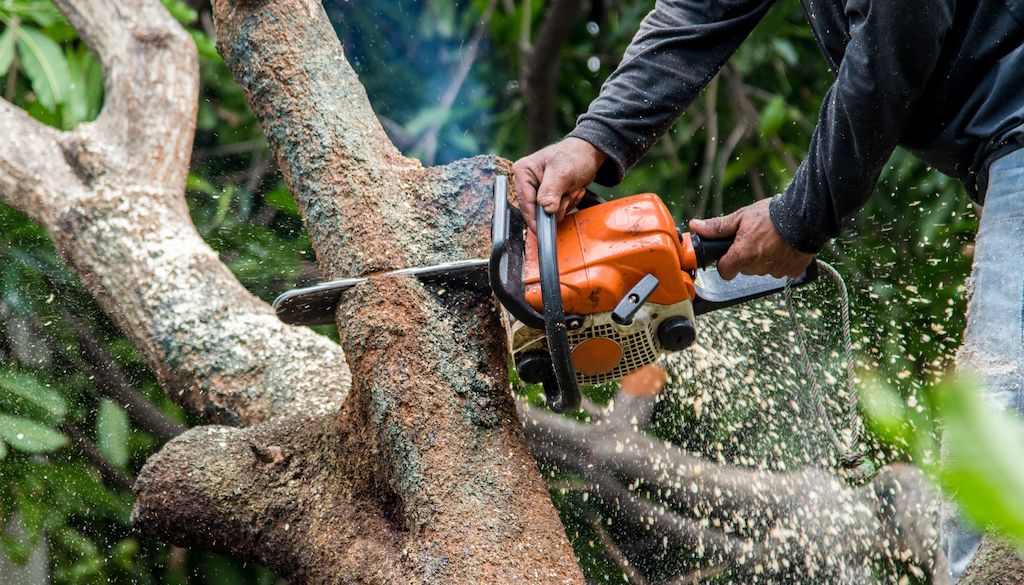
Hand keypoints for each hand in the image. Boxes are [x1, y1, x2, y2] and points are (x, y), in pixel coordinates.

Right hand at [512, 137, 606, 231]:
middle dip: (556, 206)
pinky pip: (555, 212)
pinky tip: (572, 192)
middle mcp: (526, 182)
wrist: (588, 154)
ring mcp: (537, 191)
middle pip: (535, 210)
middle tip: (568, 193)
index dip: (534, 218)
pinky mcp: (547, 197)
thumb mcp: (562, 172)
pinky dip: (567, 205)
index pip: (525, 201)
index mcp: (523, 172)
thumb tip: (546, 208)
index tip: (542, 231)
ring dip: (564, 205)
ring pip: (547, 213)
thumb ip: (551, 191)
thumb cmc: (574, 156)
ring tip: (571, 189)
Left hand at [689, 198, 813, 279]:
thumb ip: (718, 226)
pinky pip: (780, 270)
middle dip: (746, 257)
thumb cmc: (772, 215)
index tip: (730, 254)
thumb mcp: (741, 217)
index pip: (724, 271)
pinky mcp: (792, 271)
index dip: (725, 263)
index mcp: (742, 255)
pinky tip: (784, 246)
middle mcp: (758, 267)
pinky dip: (781, 261)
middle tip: (755, 239)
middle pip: (744, 269)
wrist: (805, 216)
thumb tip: (695, 226)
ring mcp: (776, 271)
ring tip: (772, 240)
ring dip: (764, 259)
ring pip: (762, 269)